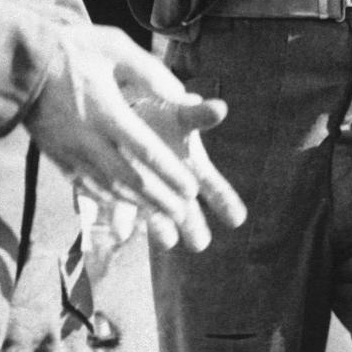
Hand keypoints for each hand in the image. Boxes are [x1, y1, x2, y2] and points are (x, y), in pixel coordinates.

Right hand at [25, 25, 245, 249]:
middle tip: (183, 213)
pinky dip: (106, 198)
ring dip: (136, 203)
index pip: (145, 151)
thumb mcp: (115, 47)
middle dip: (158, 199)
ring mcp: (69, 151)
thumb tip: (181, 95)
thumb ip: (150, 72)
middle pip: (128, 179)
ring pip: (106, 187)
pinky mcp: (55, 155)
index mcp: (107, 111)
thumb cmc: (72, 49)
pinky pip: (84, 185)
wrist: (18, 63)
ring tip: (160, 214)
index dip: (170, 173)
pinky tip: (121, 202)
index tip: (191, 189)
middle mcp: (88, 138)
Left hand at [128, 94, 246, 251]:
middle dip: (193, 227)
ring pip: (156, 218)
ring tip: (167, 240)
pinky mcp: (114, 195)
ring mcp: (144, 196)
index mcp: (192, 170)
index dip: (226, 203)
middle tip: (201, 243)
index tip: (237, 219)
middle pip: (187, 214)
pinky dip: (119, 220)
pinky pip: (117, 211)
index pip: (215, 190)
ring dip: (160, 229)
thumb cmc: (161, 116)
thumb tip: (220, 108)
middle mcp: (172, 190)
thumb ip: (199, 115)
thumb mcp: (182, 114)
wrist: (129, 118)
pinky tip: (121, 230)